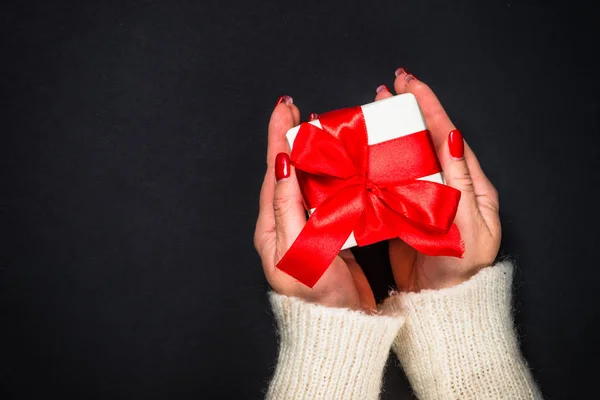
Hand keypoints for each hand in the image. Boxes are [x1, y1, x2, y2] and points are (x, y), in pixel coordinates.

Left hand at [254, 96, 375, 311]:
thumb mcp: (297, 250)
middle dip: (293, 138)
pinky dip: (335, 175)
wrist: (342, 328)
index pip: (274, 171)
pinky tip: (345, 163)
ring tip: (323, 128)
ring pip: (310, 181)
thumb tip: (280, 165)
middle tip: (300, 109)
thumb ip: (288, 208)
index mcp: (273, 226)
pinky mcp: (330, 233)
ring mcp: (309, 226)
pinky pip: (330, 196)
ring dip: (316, 153)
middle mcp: (288, 223)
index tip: (283, 108)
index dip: (278, 137)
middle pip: (289, 171)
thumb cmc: (317, 296)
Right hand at [374, 72, 500, 291]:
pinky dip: (374, 163)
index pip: (447, 135)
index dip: (429, 106)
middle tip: (385, 90)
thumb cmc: (461, 269)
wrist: (440, 303)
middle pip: (424, 139)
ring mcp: (422, 197)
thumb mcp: (469, 225)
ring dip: (388, 133)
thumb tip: (450, 137)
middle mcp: (445, 185)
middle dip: (406, 111)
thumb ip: (459, 182)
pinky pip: (388, 181)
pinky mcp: (402, 212)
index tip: (409, 84)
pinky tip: (360, 153)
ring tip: (371, 112)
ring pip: (403, 156)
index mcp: (468, 185)